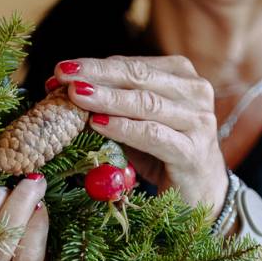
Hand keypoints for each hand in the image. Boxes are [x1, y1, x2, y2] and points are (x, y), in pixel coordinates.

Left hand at [51, 56, 229, 213]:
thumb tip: (64, 90)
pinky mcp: (192, 151)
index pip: (132, 65)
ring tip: (76, 95)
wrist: (201, 196)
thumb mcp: (136, 125)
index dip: (94, 66)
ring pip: (145, 103)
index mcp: (181, 77)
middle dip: (96, 74)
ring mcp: (198, 121)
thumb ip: (112, 106)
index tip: (60, 71)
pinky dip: (123, 128)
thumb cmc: (163, 156)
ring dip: (107, 98)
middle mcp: (195, 92)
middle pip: (138, 76)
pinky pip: (152, 135)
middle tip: (63, 73)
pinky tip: (98, 124)